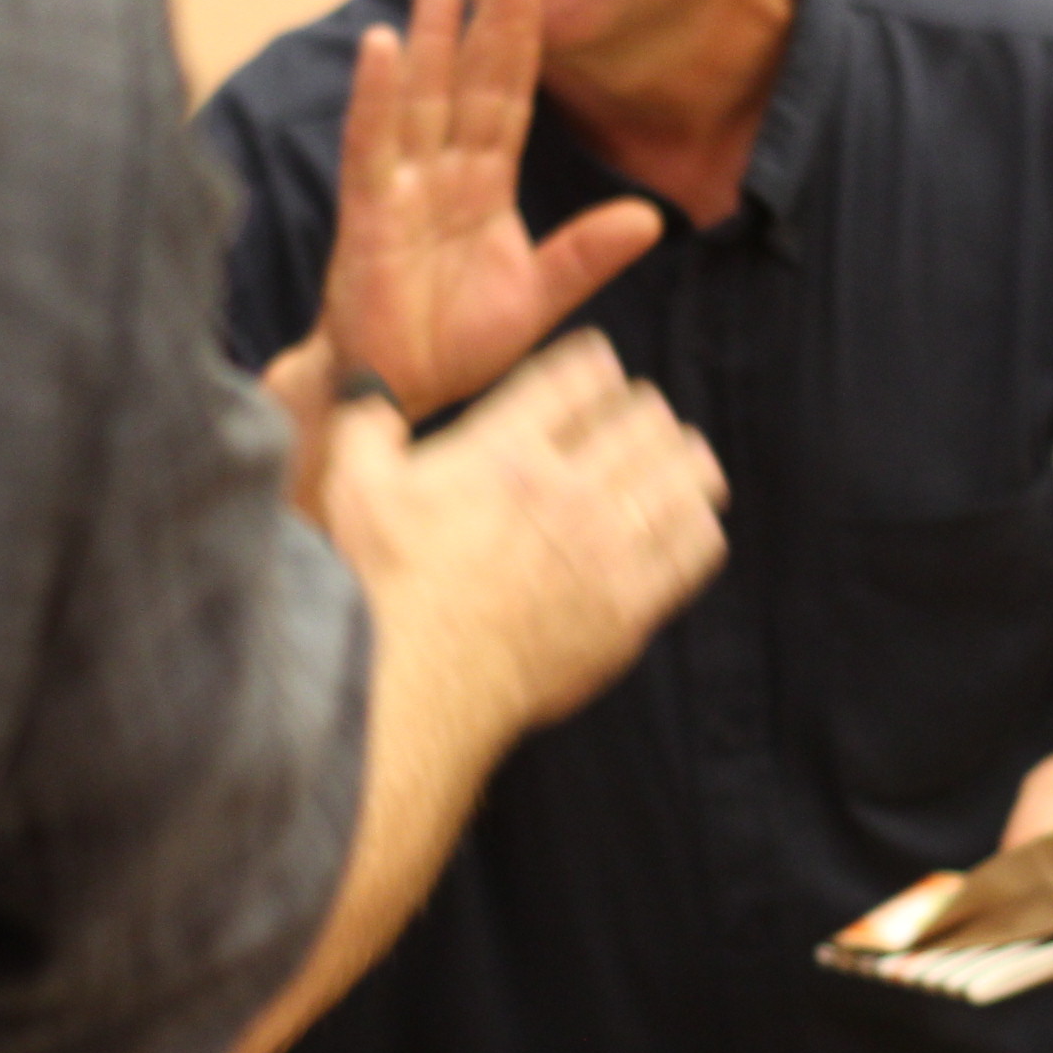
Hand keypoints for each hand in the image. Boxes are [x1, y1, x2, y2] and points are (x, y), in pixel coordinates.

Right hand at [322, 329, 727, 741]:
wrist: (416, 687)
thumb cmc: (382, 589)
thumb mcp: (354, 490)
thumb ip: (368, 428)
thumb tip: (370, 391)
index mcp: (507, 451)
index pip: (583, 376)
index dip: (597, 365)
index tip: (598, 371)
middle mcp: (567, 490)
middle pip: (644, 419)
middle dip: (643, 410)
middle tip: (639, 418)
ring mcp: (606, 548)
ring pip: (683, 475)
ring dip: (683, 459)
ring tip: (680, 458)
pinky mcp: (630, 606)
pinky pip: (696, 546)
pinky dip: (698, 524)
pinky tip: (687, 521)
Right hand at [325, 0, 662, 419]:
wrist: (398, 396)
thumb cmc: (455, 345)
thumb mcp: (537, 298)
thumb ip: (585, 255)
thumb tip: (651, 217)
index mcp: (484, 185)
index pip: (508, 97)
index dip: (521, 40)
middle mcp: (442, 173)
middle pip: (467, 81)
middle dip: (483, 19)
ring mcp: (402, 188)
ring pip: (419, 97)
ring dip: (430, 37)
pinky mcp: (367, 216)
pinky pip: (372, 145)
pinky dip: (377, 97)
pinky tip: (383, 47)